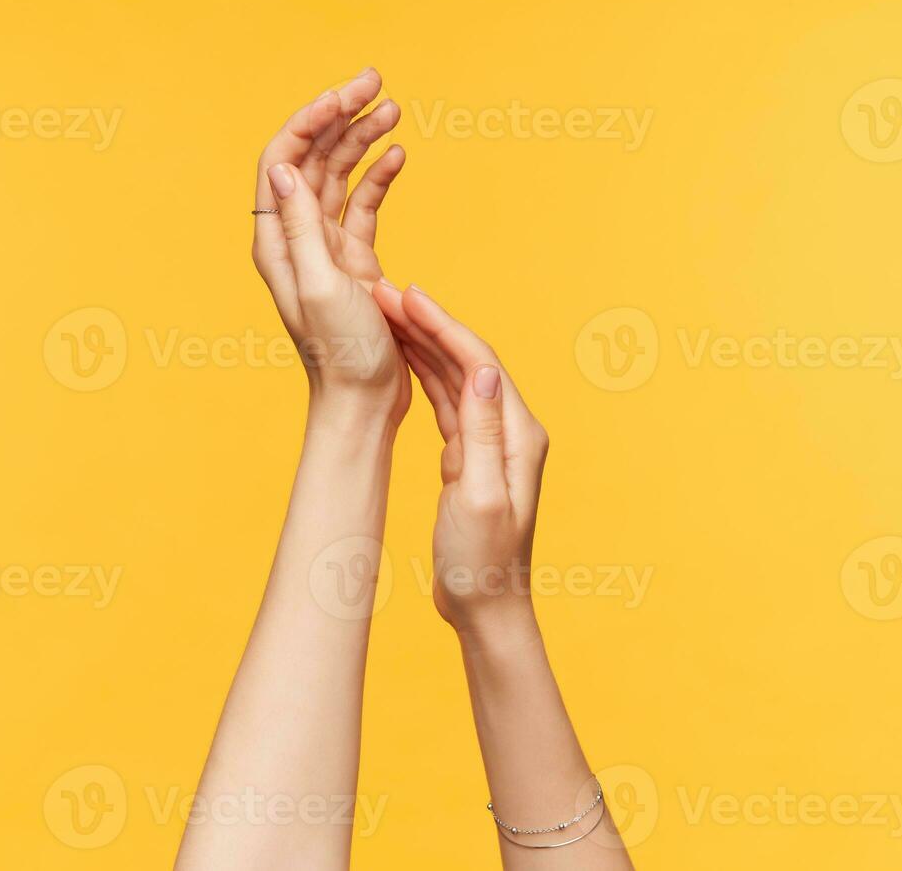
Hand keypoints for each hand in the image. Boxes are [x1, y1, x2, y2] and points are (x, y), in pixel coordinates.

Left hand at [253, 70, 409, 423]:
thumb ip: (302, 227)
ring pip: (340, 175)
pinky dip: (379, 176)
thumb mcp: (322, 287)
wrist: (364, 402)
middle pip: (312, 157)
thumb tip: (284, 166)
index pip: (283, 159)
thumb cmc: (342, 355)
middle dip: (341, 114)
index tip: (348, 96)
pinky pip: (363, 206)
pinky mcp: (356, 262)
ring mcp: (328, 248)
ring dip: (363, 138)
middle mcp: (298, 238)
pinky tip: (399, 154)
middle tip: (376, 81)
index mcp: (279, 240)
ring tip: (394, 108)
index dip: (311, 119)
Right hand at [372, 283, 549, 631]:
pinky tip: (399, 356)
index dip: (441, 325)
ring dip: (421, 343)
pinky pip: (446, 402)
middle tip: (382, 292)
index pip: (479, 362)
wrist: (486, 609)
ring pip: (454, 377)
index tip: (406, 296)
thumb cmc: (482, 565)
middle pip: (467, 360)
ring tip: (383, 312)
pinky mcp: (472, 456)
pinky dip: (422, 374)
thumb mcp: (481, 499)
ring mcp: (493, 442)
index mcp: (519, 436)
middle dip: (426, 324)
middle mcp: (511, 431)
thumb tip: (484, 372)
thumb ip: (485, 434)